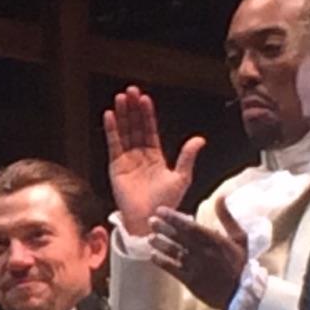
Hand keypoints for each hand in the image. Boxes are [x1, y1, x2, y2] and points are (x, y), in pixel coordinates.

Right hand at [103, 85, 205, 234]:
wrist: (150, 218)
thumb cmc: (166, 202)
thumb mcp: (181, 177)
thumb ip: (187, 157)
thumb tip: (199, 139)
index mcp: (155, 156)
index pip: (150, 130)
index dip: (147, 114)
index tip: (145, 98)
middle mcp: (139, 155)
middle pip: (135, 126)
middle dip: (133, 109)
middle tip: (131, 90)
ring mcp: (126, 159)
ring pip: (124, 132)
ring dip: (122, 115)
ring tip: (120, 98)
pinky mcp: (115, 166)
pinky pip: (113, 144)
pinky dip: (111, 130)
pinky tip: (110, 115)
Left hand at [148, 197, 247, 309]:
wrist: (242, 293)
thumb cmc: (239, 263)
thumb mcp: (239, 238)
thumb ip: (227, 218)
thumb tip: (220, 196)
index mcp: (214, 241)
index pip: (190, 226)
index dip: (173, 218)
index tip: (160, 210)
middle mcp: (203, 252)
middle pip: (178, 238)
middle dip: (163, 228)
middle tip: (150, 221)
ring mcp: (195, 267)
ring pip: (173, 252)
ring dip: (160, 244)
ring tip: (150, 238)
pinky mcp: (190, 281)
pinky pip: (172, 269)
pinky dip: (161, 262)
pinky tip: (152, 256)